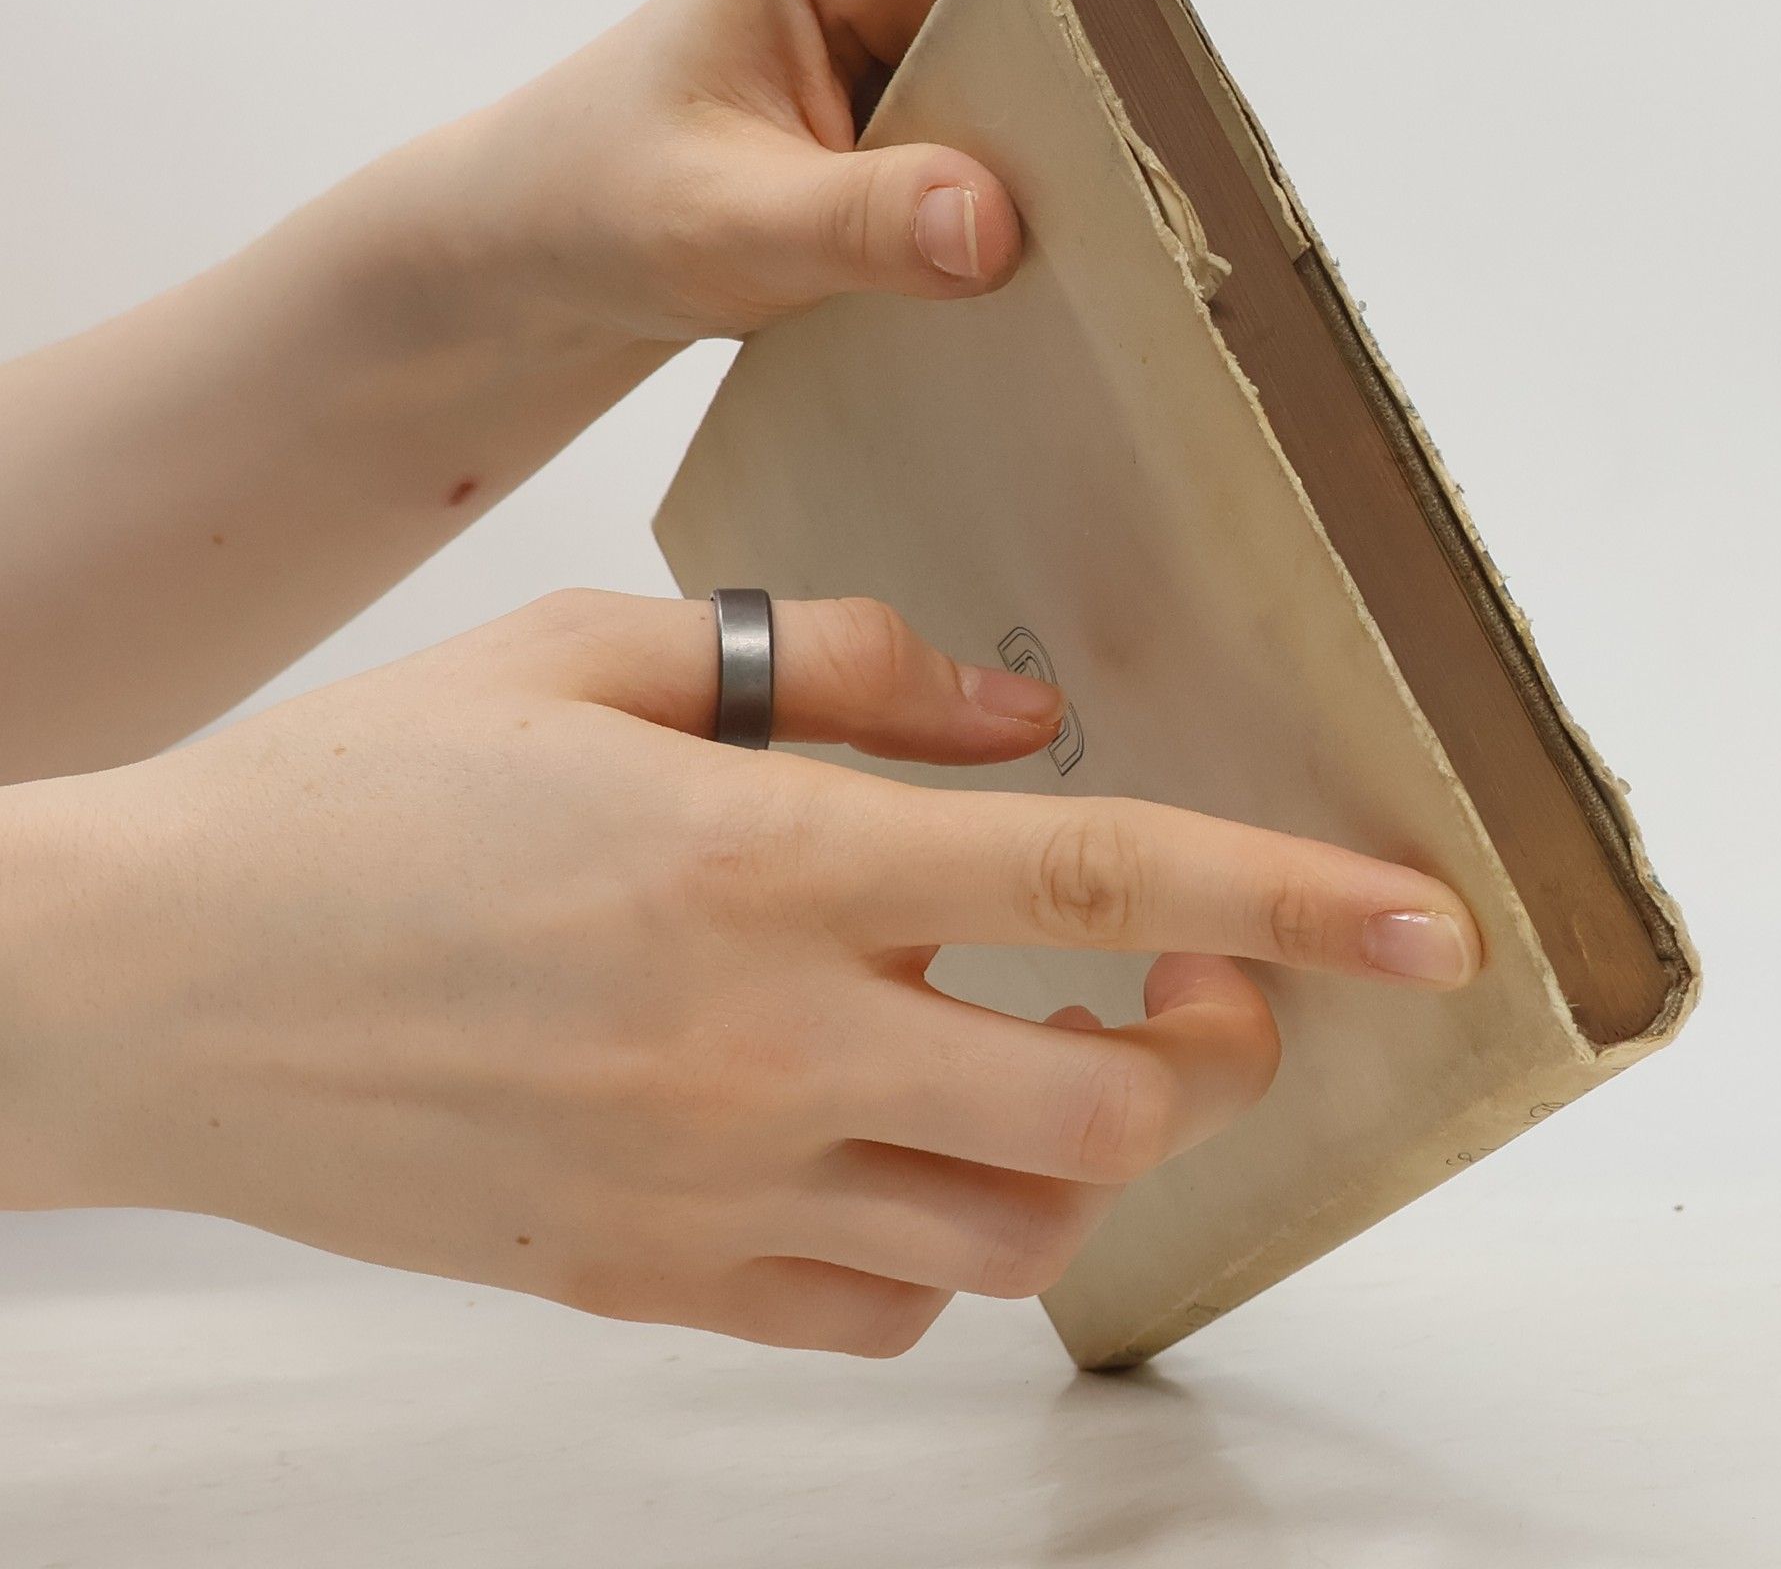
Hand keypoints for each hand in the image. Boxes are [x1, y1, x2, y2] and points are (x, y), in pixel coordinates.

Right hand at [0, 591, 1476, 1356]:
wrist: (159, 982)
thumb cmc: (365, 795)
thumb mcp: (595, 660)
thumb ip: (832, 670)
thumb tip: (1005, 711)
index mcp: (765, 855)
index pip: (1100, 875)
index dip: (1291, 894)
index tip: (1430, 925)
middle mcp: (766, 1040)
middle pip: (1104, 1105)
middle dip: (1210, 1056)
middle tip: (1202, 994)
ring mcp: (712, 1186)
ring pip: (1012, 1230)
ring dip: (1078, 1150)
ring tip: (1040, 1061)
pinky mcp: (648, 1282)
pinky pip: (875, 1310)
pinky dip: (935, 1240)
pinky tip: (885, 1149)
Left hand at [413, 0, 1158, 342]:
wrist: (553, 235)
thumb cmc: (606, 200)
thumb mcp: (728, 226)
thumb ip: (863, 224)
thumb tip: (996, 223)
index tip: (1127, 123)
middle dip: (1096, 89)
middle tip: (1094, 217)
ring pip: (1061, 46)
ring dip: (1064, 145)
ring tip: (1043, 240)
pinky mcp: (922, 65)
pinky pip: (1025, 102)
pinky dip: (1031, 174)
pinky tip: (1002, 240)